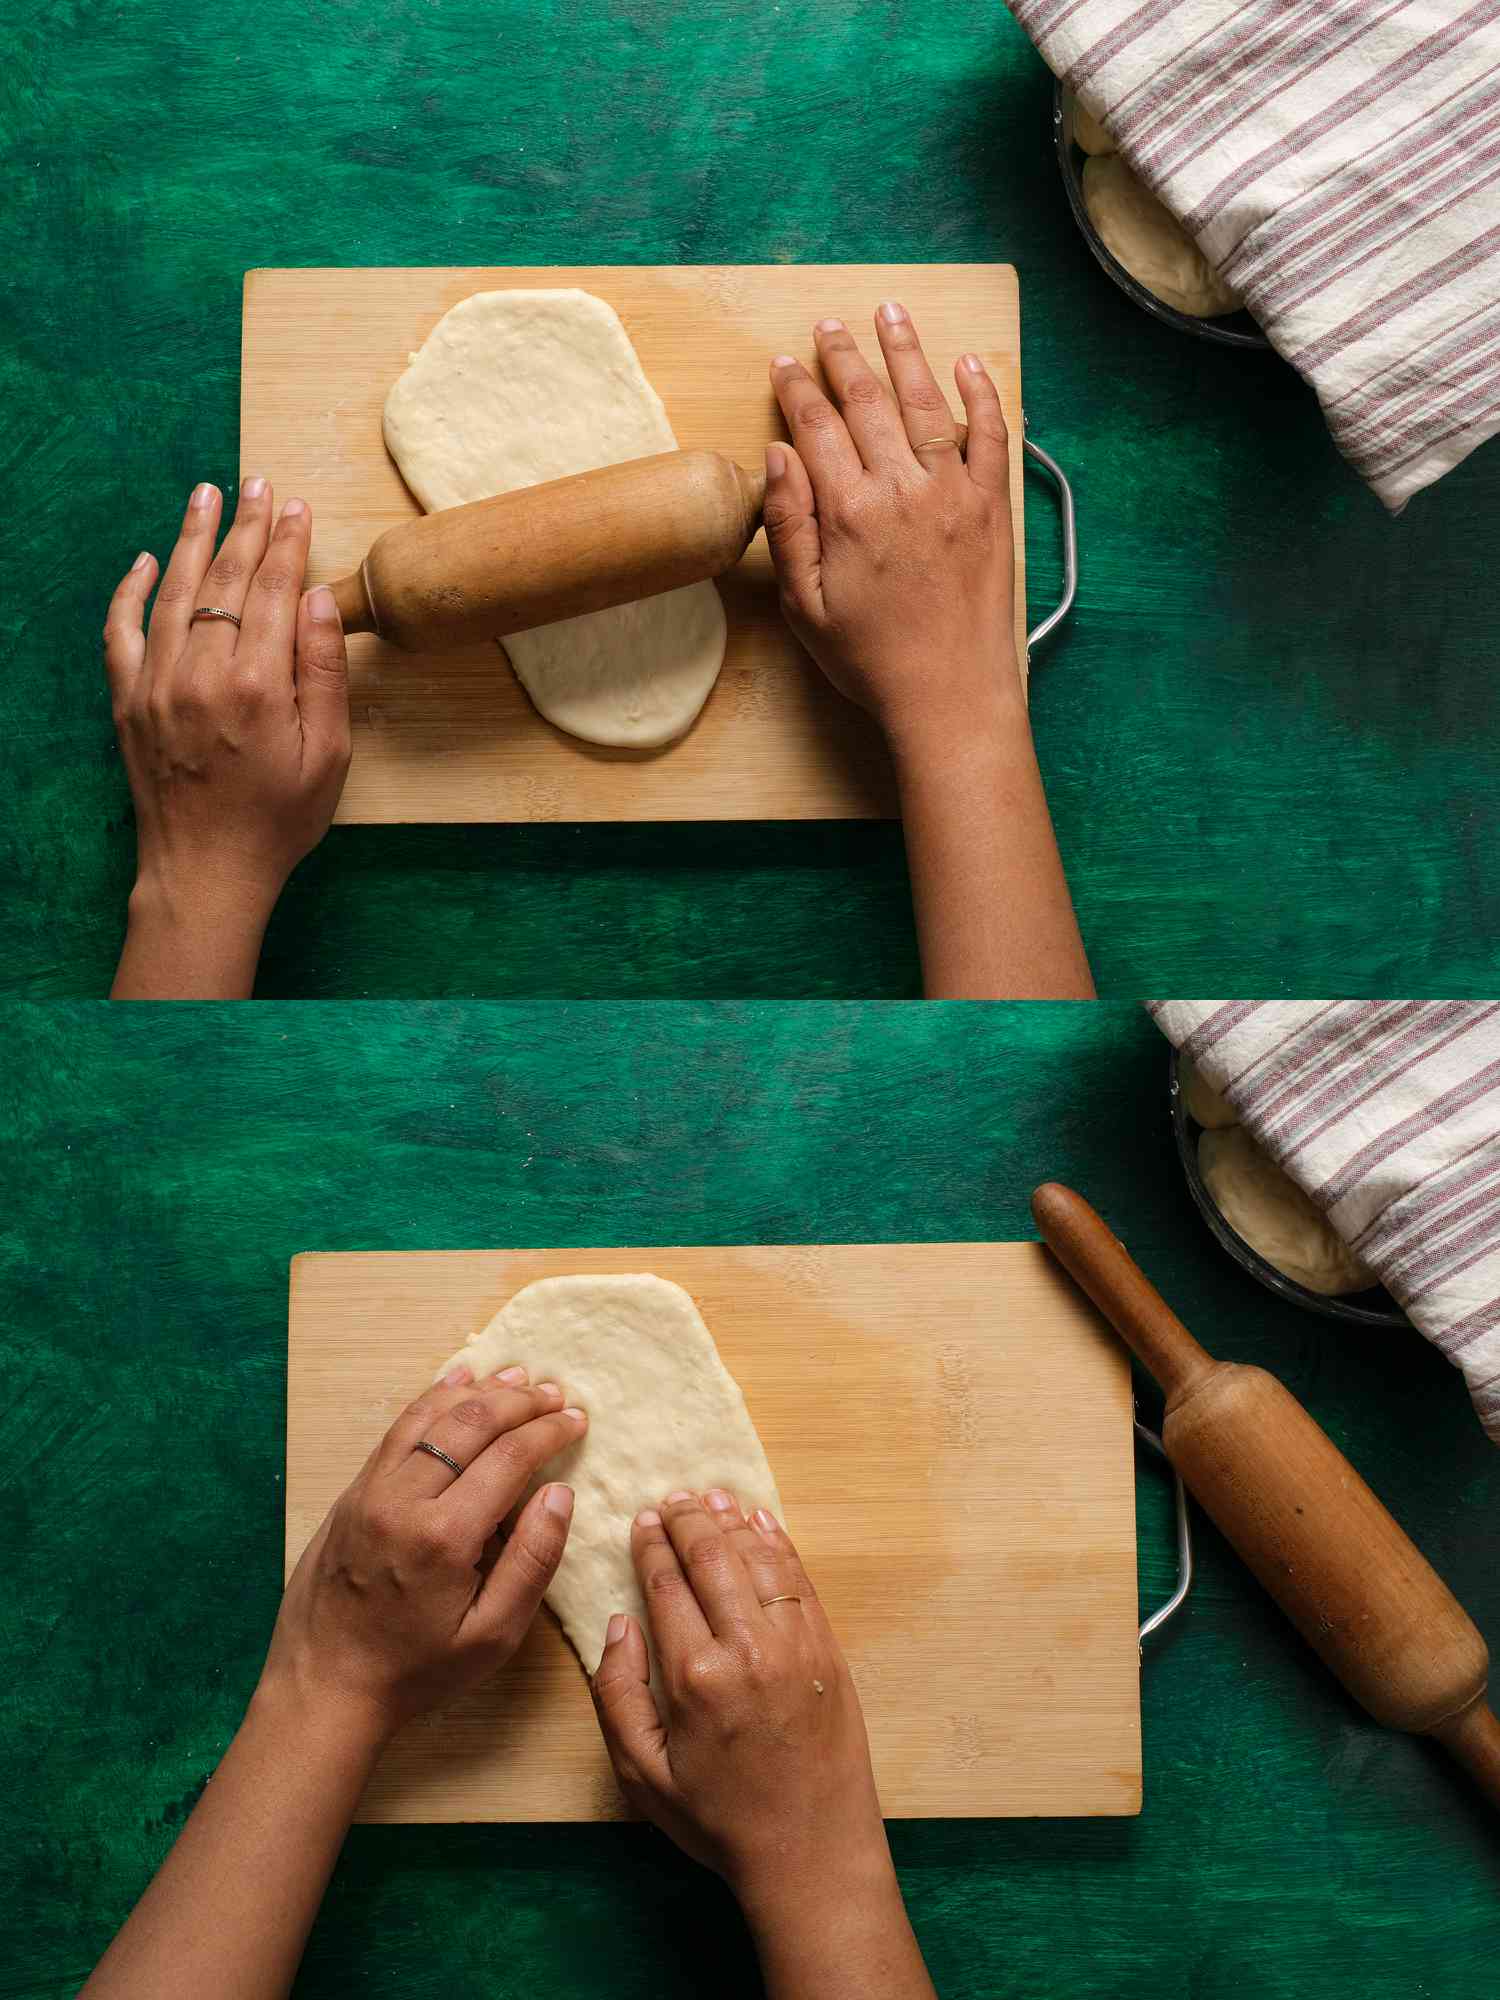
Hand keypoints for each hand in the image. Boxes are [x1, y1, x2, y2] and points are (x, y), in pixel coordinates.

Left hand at [104, 479, 351, 992]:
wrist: (206, 873)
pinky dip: (131, 591)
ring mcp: (157, 685)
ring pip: (173, 592)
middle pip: (226, 581)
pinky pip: (121, 631)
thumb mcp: (329, 755)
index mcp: (259, 686)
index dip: (287, 543)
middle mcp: (202, 674)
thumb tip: (317, 600)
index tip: (295, 506)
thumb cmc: (278, 820)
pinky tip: (146, 560)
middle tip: (257, 483)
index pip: (277, 591)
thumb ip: (324, 673)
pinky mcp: (128, 702)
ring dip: (192, 539)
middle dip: (246, 527)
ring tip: (206, 495)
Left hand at [261, 1362, 585, 1739]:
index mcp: (443, 1536)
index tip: (577, 1420)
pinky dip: (432, 1400)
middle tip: (556, 1395)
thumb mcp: (492, 1637)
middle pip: (470, 1423)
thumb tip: (559, 1495)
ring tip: (517, 1380)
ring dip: (478, 1391)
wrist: (324, 1688)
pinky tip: (456, 1385)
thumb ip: (532, 1562)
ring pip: (429, 1415)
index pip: (508, 1457)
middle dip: (520, 1402)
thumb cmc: (415, 1671)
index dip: (548, 1432)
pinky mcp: (351, 1493)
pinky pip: (396, 1430)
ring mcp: (369, 1491)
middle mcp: (402, 1499)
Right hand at [590, 1490, 886, 1897]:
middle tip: (671, 1498)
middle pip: (713, 1558)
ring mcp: (796, 1645)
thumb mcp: (643, 1776)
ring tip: (710, 1497)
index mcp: (696, 1677)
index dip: (652, 1545)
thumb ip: (617, 1696)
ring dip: (731, 1521)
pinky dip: (778, 1544)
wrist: (810, 1854)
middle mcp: (748, 1649)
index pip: (667, 1584)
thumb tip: (618, 1624)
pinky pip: (800, 1580)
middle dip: (688, 1519)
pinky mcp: (828, 1651)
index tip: (642, 1519)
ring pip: (759, 1558)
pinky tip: (760, 1523)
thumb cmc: (719, 1821)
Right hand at [763, 304, 1019, 748]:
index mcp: (849, 513)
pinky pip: (992, 435)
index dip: (797, 389)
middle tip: (830, 327)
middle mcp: (903, 489)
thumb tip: (778, 456)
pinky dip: (981, 395)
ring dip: (906, 352)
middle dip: (844, 357)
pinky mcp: (992, 508)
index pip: (816, 428)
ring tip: (890, 313)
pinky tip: (967, 365)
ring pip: (927, 402)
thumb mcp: (806, 606)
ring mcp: (954, 493)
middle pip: (867, 401)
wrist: (951, 696)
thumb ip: (790, 526)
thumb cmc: (873, 661)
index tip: (785, 363)